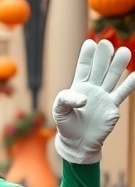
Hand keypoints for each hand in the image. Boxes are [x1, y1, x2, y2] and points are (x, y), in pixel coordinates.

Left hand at [52, 39, 134, 164]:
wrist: (77, 143)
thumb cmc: (66, 125)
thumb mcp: (59, 111)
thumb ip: (66, 100)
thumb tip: (84, 98)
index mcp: (79, 85)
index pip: (84, 66)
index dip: (87, 56)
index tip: (90, 43)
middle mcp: (93, 88)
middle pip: (100, 68)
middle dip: (104, 56)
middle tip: (106, 44)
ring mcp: (104, 96)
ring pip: (113, 77)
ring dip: (118, 65)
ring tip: (124, 52)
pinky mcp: (112, 107)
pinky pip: (122, 94)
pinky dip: (129, 85)